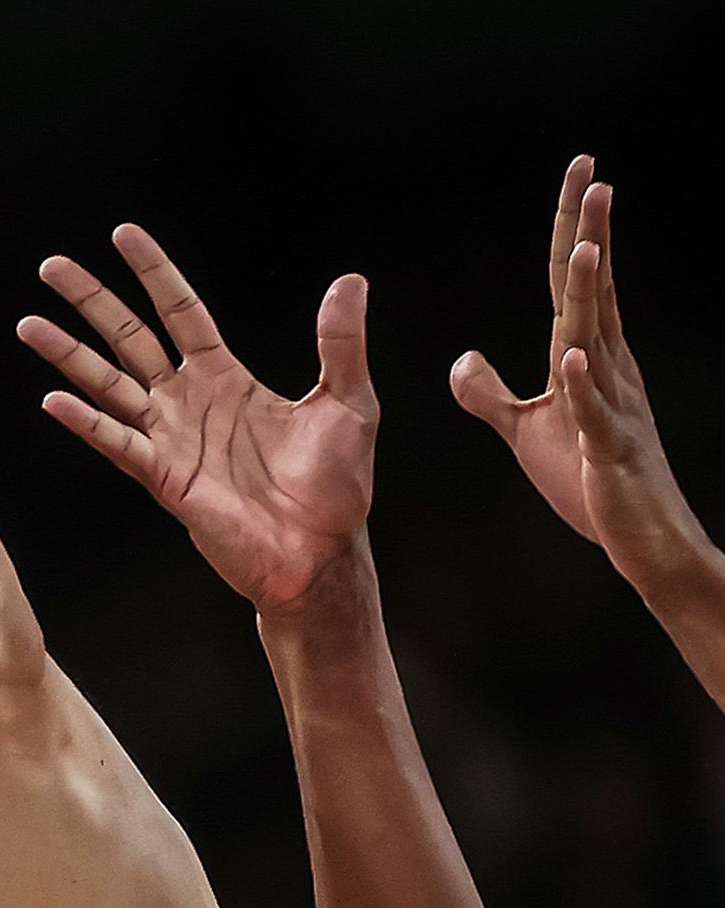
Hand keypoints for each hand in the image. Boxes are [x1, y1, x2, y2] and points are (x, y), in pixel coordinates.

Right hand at [19, 225, 375, 615]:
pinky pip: (118, 443)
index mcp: (225, 377)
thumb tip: (349, 282)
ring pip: (106, 384)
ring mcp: (168, 440)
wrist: (318, 552)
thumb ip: (339, 342)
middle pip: (128, 338)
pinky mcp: (163, 478)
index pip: (180, 312)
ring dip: (67, 355)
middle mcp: (187, 403)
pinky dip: (86, 422)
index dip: (153, 273)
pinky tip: (54, 400)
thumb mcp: (349, 400)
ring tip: (29, 324)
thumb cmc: (336, 486)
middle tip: (52, 267)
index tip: (123, 235)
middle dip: (91, 301)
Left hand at [451, 159, 714, 590]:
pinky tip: (568, 357)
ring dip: (588, 296)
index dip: (572, 230)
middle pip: (592, 292)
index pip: (574, 283)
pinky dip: (579, 386)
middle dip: (590, 235)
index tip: (580, 174)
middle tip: (592, 176)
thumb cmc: (590, 479)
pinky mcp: (605, 451)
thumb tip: (461, 357)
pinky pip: (591, 414)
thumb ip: (492, 394)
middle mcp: (607, 369)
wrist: (642, 537)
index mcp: (589, 358)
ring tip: (582, 246)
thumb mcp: (528, 430)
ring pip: (595, 340)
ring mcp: (611, 406)